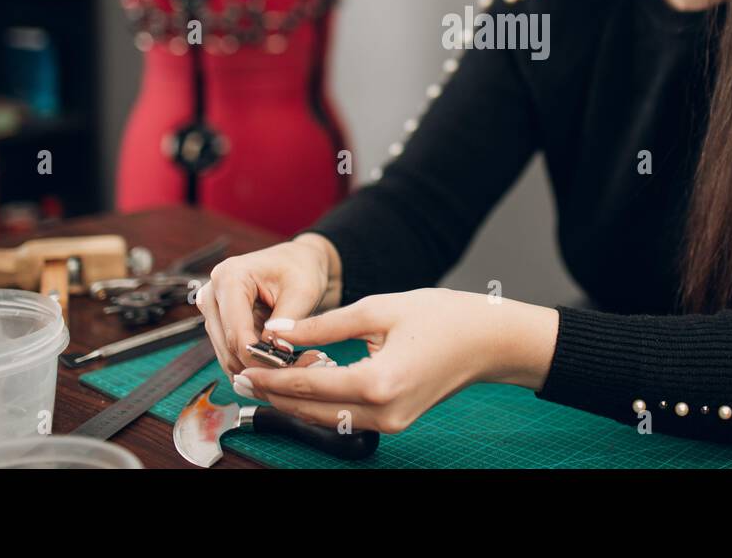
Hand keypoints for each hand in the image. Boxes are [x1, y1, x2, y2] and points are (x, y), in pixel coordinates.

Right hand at [195, 233, 338, 376]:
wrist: (297, 263)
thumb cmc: (301, 270)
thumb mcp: (303, 291)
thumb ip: (288, 320)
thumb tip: (276, 349)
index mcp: (229, 277)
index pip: (236, 330)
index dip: (258, 356)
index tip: (283, 369)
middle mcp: (212, 293)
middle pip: (228, 345)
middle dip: (258, 364)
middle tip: (292, 371)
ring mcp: (212, 309)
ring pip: (228, 355)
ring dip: (256, 367)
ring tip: (290, 367)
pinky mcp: (217, 323)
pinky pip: (231, 354)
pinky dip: (253, 363)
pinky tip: (278, 365)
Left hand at [235, 288, 555, 434]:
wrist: (489, 341)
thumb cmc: (443, 318)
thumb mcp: (379, 309)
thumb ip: (324, 325)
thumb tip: (279, 331)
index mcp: (377, 382)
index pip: (309, 383)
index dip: (272, 376)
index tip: (244, 367)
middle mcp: (382, 412)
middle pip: (311, 409)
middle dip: (274, 394)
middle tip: (242, 378)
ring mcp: (390, 423)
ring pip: (325, 417)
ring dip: (294, 400)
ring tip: (265, 380)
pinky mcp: (395, 422)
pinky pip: (345, 416)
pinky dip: (321, 401)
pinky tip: (305, 381)